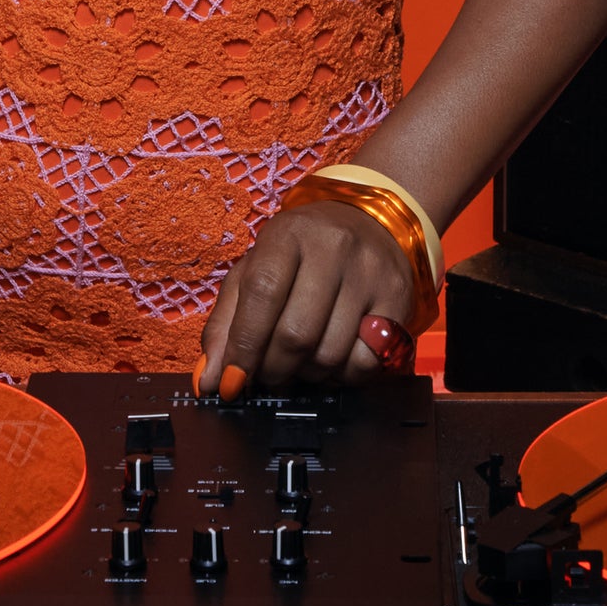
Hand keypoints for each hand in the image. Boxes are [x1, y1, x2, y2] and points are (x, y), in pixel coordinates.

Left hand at [195, 200, 417, 393]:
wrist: (369, 223)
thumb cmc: (300, 254)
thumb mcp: (256, 270)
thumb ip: (227, 322)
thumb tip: (208, 380)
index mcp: (288, 234)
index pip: (262, 294)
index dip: (243, 346)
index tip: (230, 381)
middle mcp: (334, 248)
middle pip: (296, 333)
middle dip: (273, 368)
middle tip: (267, 373)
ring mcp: (370, 273)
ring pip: (330, 353)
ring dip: (306, 373)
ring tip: (300, 361)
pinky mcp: (398, 299)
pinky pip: (366, 362)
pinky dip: (342, 375)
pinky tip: (333, 359)